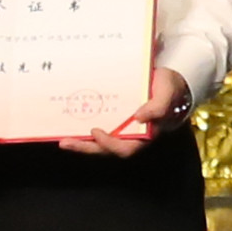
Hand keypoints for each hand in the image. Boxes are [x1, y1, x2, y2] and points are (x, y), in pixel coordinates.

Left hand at [56, 63, 188, 156]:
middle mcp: (130, 136)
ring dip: (81, 143)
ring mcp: (120, 130)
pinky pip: (97, 130)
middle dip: (86, 148)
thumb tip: (140, 117)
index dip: (110, 144)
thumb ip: (157, 107)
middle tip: (67, 142)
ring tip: (64, 140)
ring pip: (99, 144)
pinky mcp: (113, 121)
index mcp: (145, 135)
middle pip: (106, 149)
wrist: (166, 80)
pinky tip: (69, 128)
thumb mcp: (166, 94)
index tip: (96, 131)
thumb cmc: (167, 88)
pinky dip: (83, 132)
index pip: (126, 149)